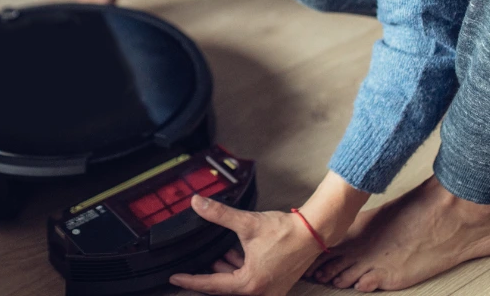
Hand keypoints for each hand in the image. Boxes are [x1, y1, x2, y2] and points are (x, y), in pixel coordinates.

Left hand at [168, 196, 323, 295]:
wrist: (313, 232)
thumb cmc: (285, 232)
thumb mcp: (247, 223)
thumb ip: (219, 214)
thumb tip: (198, 204)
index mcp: (250, 283)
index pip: (212, 285)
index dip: (191, 280)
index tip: (176, 278)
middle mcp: (260, 293)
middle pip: (225, 287)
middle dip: (210, 274)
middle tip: (193, 266)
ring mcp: (270, 291)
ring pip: (238, 284)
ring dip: (227, 270)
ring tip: (218, 254)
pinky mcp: (276, 285)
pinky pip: (251, 282)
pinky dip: (241, 270)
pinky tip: (236, 254)